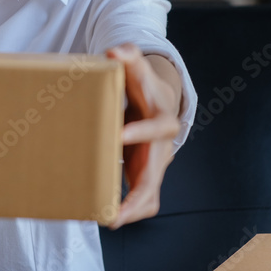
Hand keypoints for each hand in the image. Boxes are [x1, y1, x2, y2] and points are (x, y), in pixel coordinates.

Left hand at [104, 43, 180, 228]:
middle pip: (158, 172)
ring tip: (109, 219)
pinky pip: (143, 202)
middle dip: (139, 190)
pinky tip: (107, 217)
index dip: (142, 131)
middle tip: (117, 206)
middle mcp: (163, 146)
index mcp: (162, 117)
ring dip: (133, 210)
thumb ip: (128, 55)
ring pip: (152, 195)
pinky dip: (129, 212)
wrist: (156, 104)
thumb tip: (115, 51)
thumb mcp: (137, 67)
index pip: (160, 126)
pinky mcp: (147, 177)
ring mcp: (156, 165)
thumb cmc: (141, 86)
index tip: (119, 135)